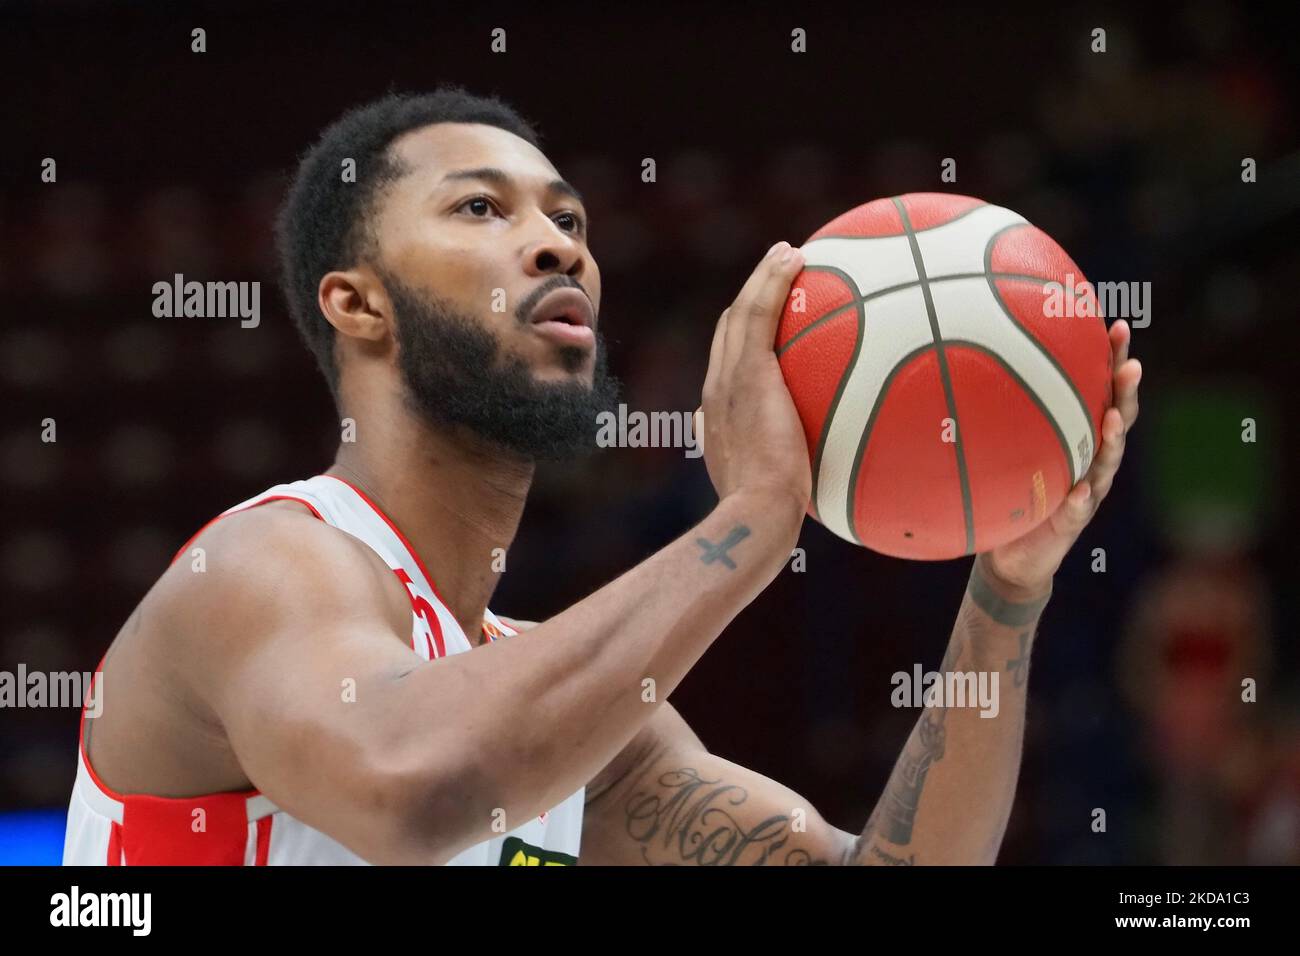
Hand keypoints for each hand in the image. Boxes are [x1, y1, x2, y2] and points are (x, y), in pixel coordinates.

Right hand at [696, 241, 810, 518]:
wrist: (756, 514)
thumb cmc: (772, 520)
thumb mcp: (782, 502)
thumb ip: (794, 486)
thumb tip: (825, 490)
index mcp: (720, 420)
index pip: (728, 370)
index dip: (744, 344)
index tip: (770, 329)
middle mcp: (716, 393)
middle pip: (729, 333)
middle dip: (751, 301)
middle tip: (778, 277)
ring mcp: (728, 379)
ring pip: (740, 313)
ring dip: (762, 278)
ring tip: (787, 254)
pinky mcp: (747, 371)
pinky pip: (760, 311)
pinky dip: (772, 279)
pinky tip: (797, 256)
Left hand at [981, 320, 1141, 595]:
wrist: (1014, 555)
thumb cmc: (1012, 491)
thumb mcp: (1008, 449)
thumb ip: (1003, 416)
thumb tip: (971, 361)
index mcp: (1081, 437)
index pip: (1103, 391)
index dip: (1114, 360)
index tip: (1118, 325)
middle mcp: (1092, 460)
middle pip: (1118, 419)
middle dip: (1126, 392)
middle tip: (1131, 365)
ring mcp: (1087, 491)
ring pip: (1106, 463)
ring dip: (1111, 441)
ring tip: (1111, 421)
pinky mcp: (1070, 524)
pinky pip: (1078, 511)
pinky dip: (1081, 500)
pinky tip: (1081, 491)